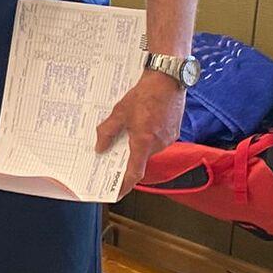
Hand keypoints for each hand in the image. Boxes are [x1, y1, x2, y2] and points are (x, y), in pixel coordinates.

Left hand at [96, 72, 185, 199]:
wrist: (167, 79)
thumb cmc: (143, 95)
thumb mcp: (119, 113)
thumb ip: (107, 132)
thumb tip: (99, 148)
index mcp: (144, 142)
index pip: (134, 173)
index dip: (124, 184)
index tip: (116, 193)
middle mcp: (159, 144)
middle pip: (139, 159)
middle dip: (125, 158)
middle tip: (110, 155)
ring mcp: (168, 138)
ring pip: (148, 148)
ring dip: (136, 145)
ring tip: (123, 135)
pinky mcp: (173, 130)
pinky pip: (156, 140)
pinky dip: (145, 137)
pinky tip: (138, 126)